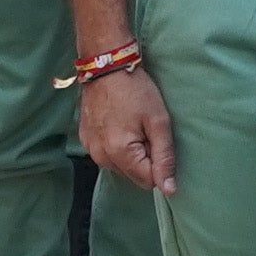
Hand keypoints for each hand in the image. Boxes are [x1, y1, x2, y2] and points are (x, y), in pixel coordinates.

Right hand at [80, 55, 177, 198]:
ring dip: (130, 152)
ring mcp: (90, 149)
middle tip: (145, 129)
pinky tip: (119, 123)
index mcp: (120, 154)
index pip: (149, 181)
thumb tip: (170, 190)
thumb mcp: (159, 121)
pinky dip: (116, 145)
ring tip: (132, 124)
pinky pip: (107, 155)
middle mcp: (101, 157)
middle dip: (144, 158)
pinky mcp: (85, 140)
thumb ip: (165, 158)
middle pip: (134, 175)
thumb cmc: (135, 90)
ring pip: (120, 166)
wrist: (105, 66)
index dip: (158, 163)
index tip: (156, 138)